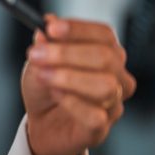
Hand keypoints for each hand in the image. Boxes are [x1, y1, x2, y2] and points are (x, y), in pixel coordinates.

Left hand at [21, 16, 136, 154]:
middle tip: (37, 53)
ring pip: (106, 86)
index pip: (103, 34)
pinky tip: (56, 95)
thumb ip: (44, 44)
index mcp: (106, 52)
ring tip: (44, 76)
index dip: (78, 29)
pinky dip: (73, 103)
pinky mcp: (101, 128)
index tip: (51, 28)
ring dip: (69, 78)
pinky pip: (96, 116)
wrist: (41, 123)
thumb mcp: (39, 62)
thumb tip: (46, 27)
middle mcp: (117, 76)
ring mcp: (113, 103)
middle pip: (106, 58)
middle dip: (67, 53)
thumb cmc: (47, 88)